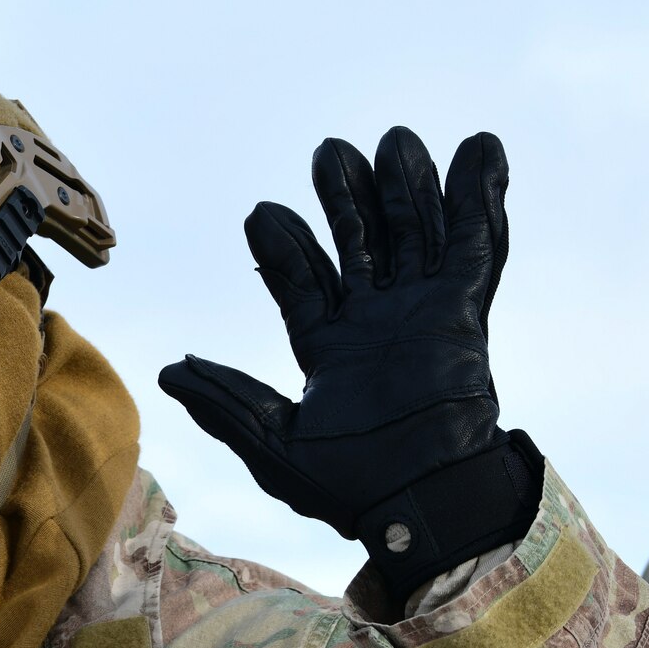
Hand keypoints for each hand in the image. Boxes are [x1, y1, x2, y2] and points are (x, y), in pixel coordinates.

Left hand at [159, 127, 541, 599]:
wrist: (418, 504)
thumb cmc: (347, 489)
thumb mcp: (274, 446)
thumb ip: (228, 404)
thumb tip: (169, 371)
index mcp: (327, 347)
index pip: (301, 282)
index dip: (284, 247)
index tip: (261, 214)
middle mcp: (374, 323)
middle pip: (359, 243)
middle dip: (345, 199)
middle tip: (330, 154)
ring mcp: (421, 314)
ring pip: (413, 233)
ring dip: (404, 187)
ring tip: (393, 143)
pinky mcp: (465, 313)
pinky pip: (477, 248)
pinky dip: (480, 198)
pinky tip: (478, 149)